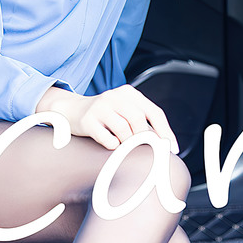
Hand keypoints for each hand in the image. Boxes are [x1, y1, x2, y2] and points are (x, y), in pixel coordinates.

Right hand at [36, 84, 178, 153]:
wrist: (71, 110)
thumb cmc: (103, 115)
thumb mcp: (124, 110)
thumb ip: (141, 120)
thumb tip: (162, 142)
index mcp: (129, 93)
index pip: (154, 112)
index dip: (165, 131)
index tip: (171, 148)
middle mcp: (115, 96)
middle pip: (139, 119)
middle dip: (144, 138)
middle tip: (143, 149)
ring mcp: (100, 107)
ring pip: (124, 129)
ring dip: (127, 143)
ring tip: (123, 146)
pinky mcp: (87, 120)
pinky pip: (107, 139)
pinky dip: (112, 145)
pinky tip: (110, 144)